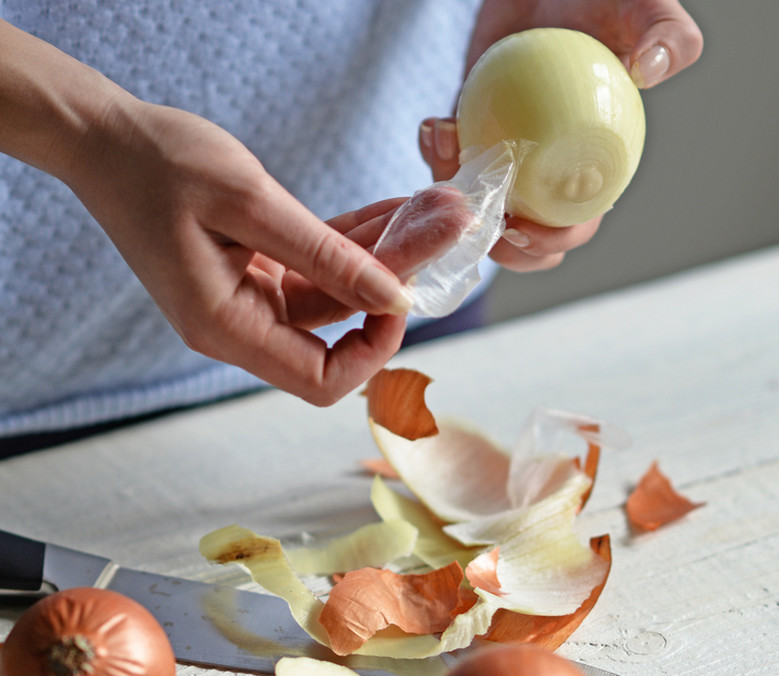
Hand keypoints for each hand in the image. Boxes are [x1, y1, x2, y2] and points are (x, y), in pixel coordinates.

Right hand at [67, 100, 410, 405]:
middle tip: (448, 226)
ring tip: (434, 207)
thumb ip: (326, 255)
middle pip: (339, 329)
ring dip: (385, 252)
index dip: (374, 348)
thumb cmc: (160, 164)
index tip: (404, 292)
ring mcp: (248, 296)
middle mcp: (239, 323)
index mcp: (226, 326)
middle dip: (396, 282)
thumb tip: (395, 297)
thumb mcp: (250, 203)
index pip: (321, 379)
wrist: (103, 136)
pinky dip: (356, 239)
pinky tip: (398, 207)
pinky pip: (320, 264)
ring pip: (337, 291)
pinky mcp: (255, 267)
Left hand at [419, 0, 703, 270]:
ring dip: (454, 194)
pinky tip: (434, 126)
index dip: (552, 241)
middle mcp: (551, 169)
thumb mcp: (647, 7)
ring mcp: (508, 151)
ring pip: (478, 201)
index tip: (525, 230)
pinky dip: (436, 151)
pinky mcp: (471, 127)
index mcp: (596, 167)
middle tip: (474, 215)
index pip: (576, 223)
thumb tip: (647, 71)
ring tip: (448, 146)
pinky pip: (449, 155)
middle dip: (496, 243)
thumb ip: (666, 37)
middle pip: (524, 232)